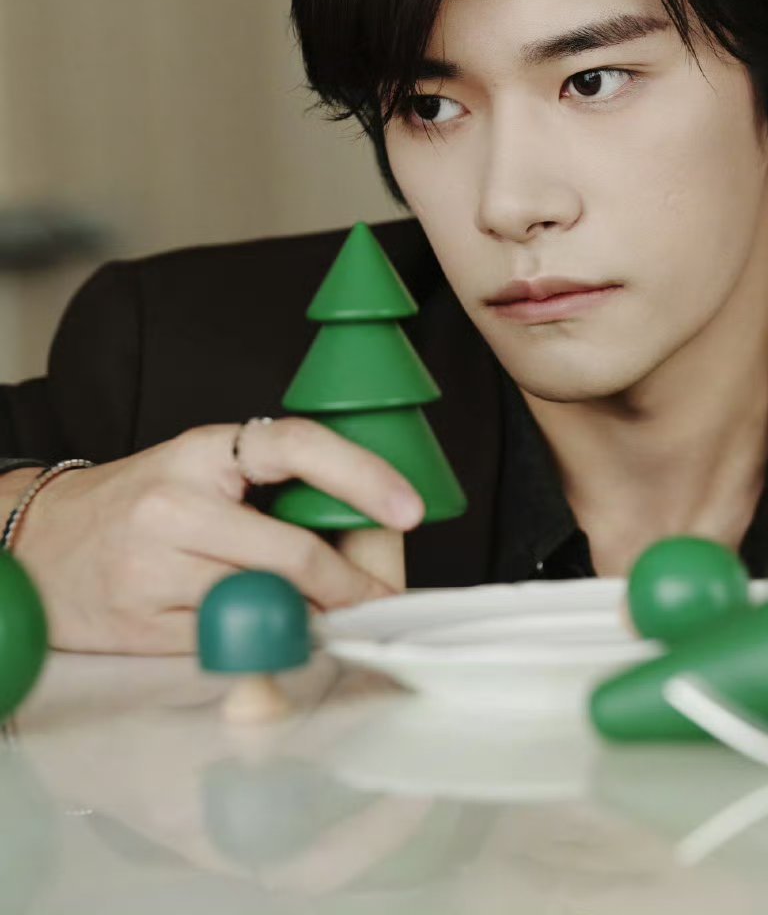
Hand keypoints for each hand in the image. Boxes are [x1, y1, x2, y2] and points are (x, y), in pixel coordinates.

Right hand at [12, 418, 424, 653]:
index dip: (361, 474)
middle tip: (378, 599)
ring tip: (330, 617)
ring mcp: (154, 567)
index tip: (408, 506)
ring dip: (311, 618)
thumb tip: (367, 529)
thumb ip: (273, 490)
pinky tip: (273, 635)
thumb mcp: (203, 471)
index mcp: (203, 451)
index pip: (296, 445)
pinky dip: (262, 642)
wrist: (40, 543)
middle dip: (350, 585)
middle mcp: (176, 503)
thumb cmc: (141, 502)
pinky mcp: (140, 623)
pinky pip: (225, 641)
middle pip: (292, 551)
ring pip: (263, 603)